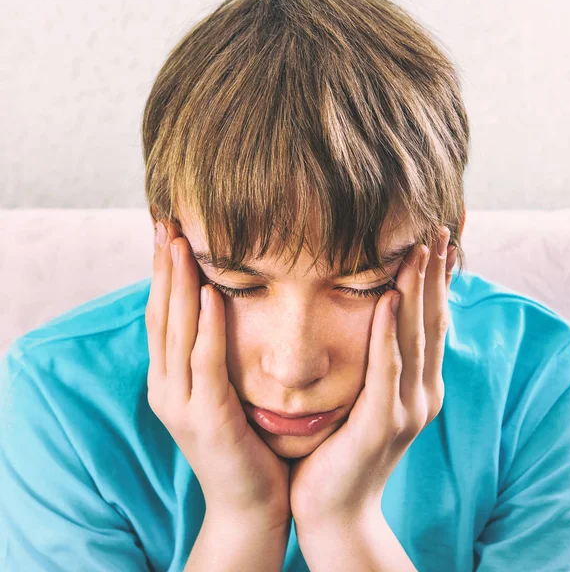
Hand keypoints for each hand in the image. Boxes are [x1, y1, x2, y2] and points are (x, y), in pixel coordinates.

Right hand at [145, 220, 290, 525]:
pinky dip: (207, 328)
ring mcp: (183, 405)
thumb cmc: (244, 440)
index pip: (162, 316)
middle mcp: (167, 388)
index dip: (161, 274)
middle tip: (165, 223)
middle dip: (162, 268)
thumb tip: (222, 305)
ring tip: (180, 243)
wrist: (250, 503)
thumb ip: (214, 354)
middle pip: (161, 317)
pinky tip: (210, 293)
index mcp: (170, 380)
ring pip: (177, 334)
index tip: (166, 233)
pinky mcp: (209, 419)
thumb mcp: (222, 391)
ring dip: (177, 286)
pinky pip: (206, 364)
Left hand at [289, 226, 456, 529]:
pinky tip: (387, 300)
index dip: (436, 283)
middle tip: (438, 231)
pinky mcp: (381, 425)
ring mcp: (406, 411)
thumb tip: (371, 314)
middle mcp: (422, 395)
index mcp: (419, 387)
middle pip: (430, 324)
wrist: (334, 509)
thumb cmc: (342, 447)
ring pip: (414, 340)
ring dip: (417, 293)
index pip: (430, 324)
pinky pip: (386, 371)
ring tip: (417, 252)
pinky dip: (388, 335)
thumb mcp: (367, 397)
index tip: (434, 242)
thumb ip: (378, 362)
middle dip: (434, 276)